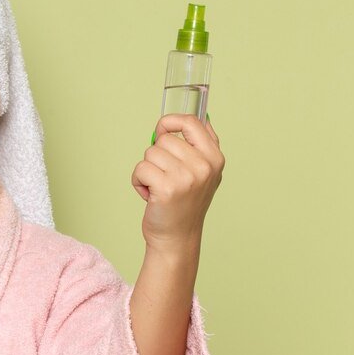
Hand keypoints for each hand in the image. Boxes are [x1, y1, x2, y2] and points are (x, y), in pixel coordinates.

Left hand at [132, 112, 223, 249]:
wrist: (177, 237)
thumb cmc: (185, 203)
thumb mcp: (204, 173)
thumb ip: (202, 146)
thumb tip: (195, 117)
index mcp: (215, 158)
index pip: (192, 122)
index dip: (170, 122)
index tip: (162, 131)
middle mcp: (204, 166)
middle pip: (165, 138)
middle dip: (157, 155)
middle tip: (165, 176)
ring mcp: (187, 177)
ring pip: (150, 152)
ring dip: (147, 169)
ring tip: (158, 187)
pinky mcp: (168, 188)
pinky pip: (141, 168)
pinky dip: (138, 181)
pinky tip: (149, 195)